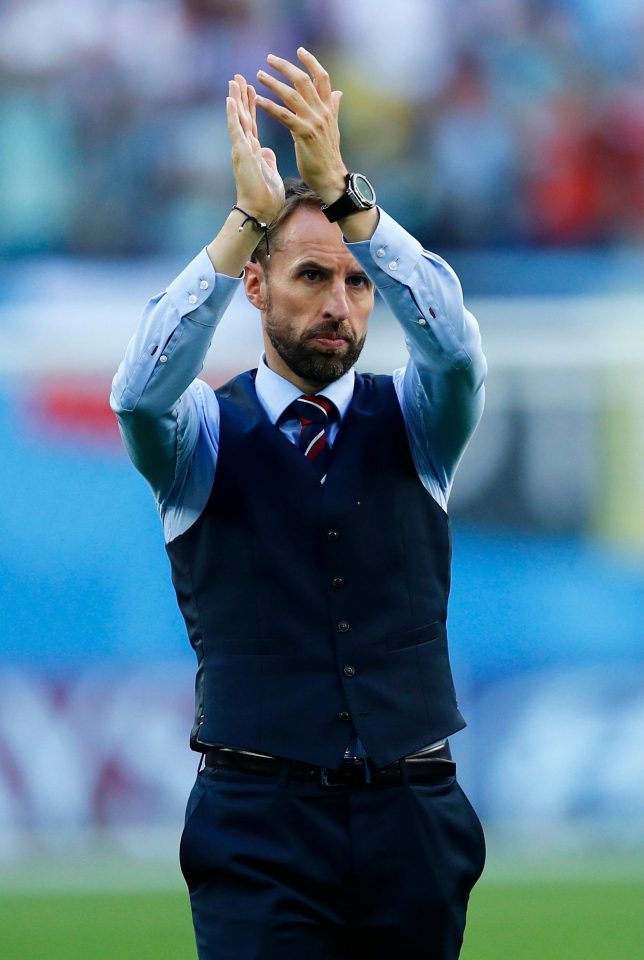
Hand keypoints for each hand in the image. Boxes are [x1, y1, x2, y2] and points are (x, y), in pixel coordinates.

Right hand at [227, 73, 283, 222]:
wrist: (260, 212)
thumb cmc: (266, 198)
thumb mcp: (270, 174)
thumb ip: (267, 161)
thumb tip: (267, 152)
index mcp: (254, 151)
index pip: (252, 123)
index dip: (252, 105)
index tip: (252, 87)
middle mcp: (245, 148)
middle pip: (243, 117)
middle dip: (242, 97)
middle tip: (239, 76)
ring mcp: (242, 150)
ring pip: (238, 119)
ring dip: (235, 100)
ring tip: (234, 81)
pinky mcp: (241, 154)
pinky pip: (236, 131)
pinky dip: (233, 115)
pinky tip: (230, 99)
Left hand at [255, 49, 346, 203]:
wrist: (331, 178)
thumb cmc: (328, 155)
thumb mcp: (332, 128)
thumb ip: (333, 108)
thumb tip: (338, 92)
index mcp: (329, 108)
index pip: (322, 78)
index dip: (311, 62)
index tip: (299, 50)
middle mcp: (322, 111)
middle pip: (303, 80)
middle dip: (285, 67)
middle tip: (269, 59)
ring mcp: (313, 122)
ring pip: (291, 95)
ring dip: (273, 83)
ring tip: (259, 76)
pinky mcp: (304, 134)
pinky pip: (284, 115)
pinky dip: (269, 106)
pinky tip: (257, 100)